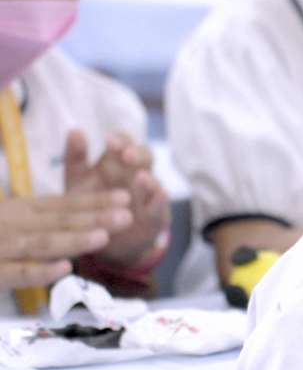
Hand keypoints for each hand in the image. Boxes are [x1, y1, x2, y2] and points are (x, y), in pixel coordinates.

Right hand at [0, 190, 131, 288]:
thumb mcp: (13, 219)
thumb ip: (44, 218)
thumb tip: (87, 215)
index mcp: (23, 209)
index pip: (66, 204)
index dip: (96, 201)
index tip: (126, 197)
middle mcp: (16, 224)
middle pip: (61, 221)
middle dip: (95, 219)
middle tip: (127, 217)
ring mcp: (4, 247)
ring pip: (44, 244)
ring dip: (74, 240)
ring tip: (103, 237)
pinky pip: (20, 273)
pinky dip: (42, 271)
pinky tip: (65, 269)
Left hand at [64, 131, 169, 265]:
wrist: (101, 240)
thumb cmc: (90, 204)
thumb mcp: (77, 181)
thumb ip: (75, 158)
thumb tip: (75, 129)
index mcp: (116, 163)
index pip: (124, 144)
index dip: (120, 141)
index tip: (109, 142)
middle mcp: (135, 175)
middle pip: (144, 157)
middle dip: (138, 155)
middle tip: (127, 155)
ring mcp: (147, 194)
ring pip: (154, 181)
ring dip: (148, 178)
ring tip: (140, 178)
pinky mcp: (155, 215)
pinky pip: (161, 205)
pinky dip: (161, 200)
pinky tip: (160, 195)